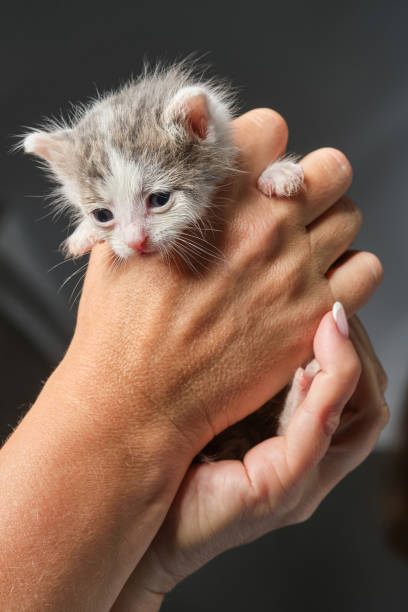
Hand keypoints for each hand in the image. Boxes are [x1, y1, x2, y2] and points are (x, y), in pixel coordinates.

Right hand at [62, 109, 381, 463]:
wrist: (138, 399)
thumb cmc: (120, 326)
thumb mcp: (118, 244)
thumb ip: (152, 202)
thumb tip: (166, 182)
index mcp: (214, 196)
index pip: (271, 128)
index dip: (263, 148)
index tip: (254, 174)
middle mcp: (263, 225)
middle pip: (330, 167)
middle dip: (312, 183)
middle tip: (292, 208)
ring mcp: (294, 271)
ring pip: (351, 216)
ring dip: (330, 228)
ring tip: (303, 252)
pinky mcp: (313, 317)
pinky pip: (367, 270)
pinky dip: (349, 275)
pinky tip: (319, 288)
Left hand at [111, 311, 388, 609]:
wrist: (128, 507)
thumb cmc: (161, 451)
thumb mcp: (207, 396)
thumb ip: (234, 364)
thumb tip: (240, 303)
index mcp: (292, 440)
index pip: (351, 388)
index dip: (349, 343)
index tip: (327, 297)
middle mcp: (306, 462)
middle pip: (368, 401)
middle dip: (357, 346)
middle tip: (333, 303)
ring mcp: (298, 480)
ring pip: (359, 417)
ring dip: (349, 363)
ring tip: (330, 319)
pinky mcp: (277, 492)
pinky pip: (318, 435)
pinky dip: (327, 391)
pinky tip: (312, 355)